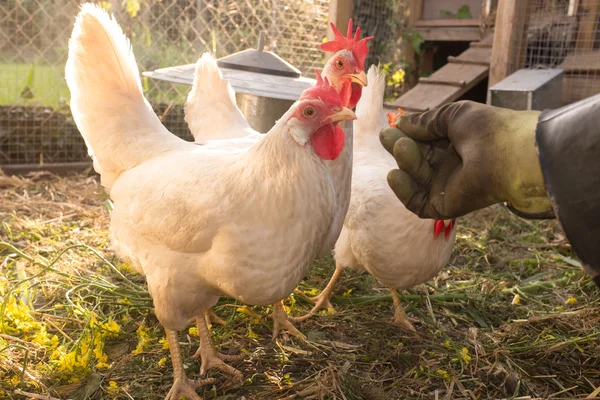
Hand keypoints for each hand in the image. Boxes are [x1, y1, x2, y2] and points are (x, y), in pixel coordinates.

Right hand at [380, 101, 553, 219]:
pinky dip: (403, 191)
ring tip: (401, 146)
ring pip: (414, 178)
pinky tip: (395, 174)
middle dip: (400, 146)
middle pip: (416, 159)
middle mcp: (450, 166)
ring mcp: (446, 187)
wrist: (510, 156)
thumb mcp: (453, 115)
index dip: (407, 134)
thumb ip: (425, 121)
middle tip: (386, 135)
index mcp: (455, 144)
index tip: (393, 125)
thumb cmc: (487, 129)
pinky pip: (416, 203)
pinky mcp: (444, 206)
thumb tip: (400, 124)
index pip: (423, 141)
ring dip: (404, 162)